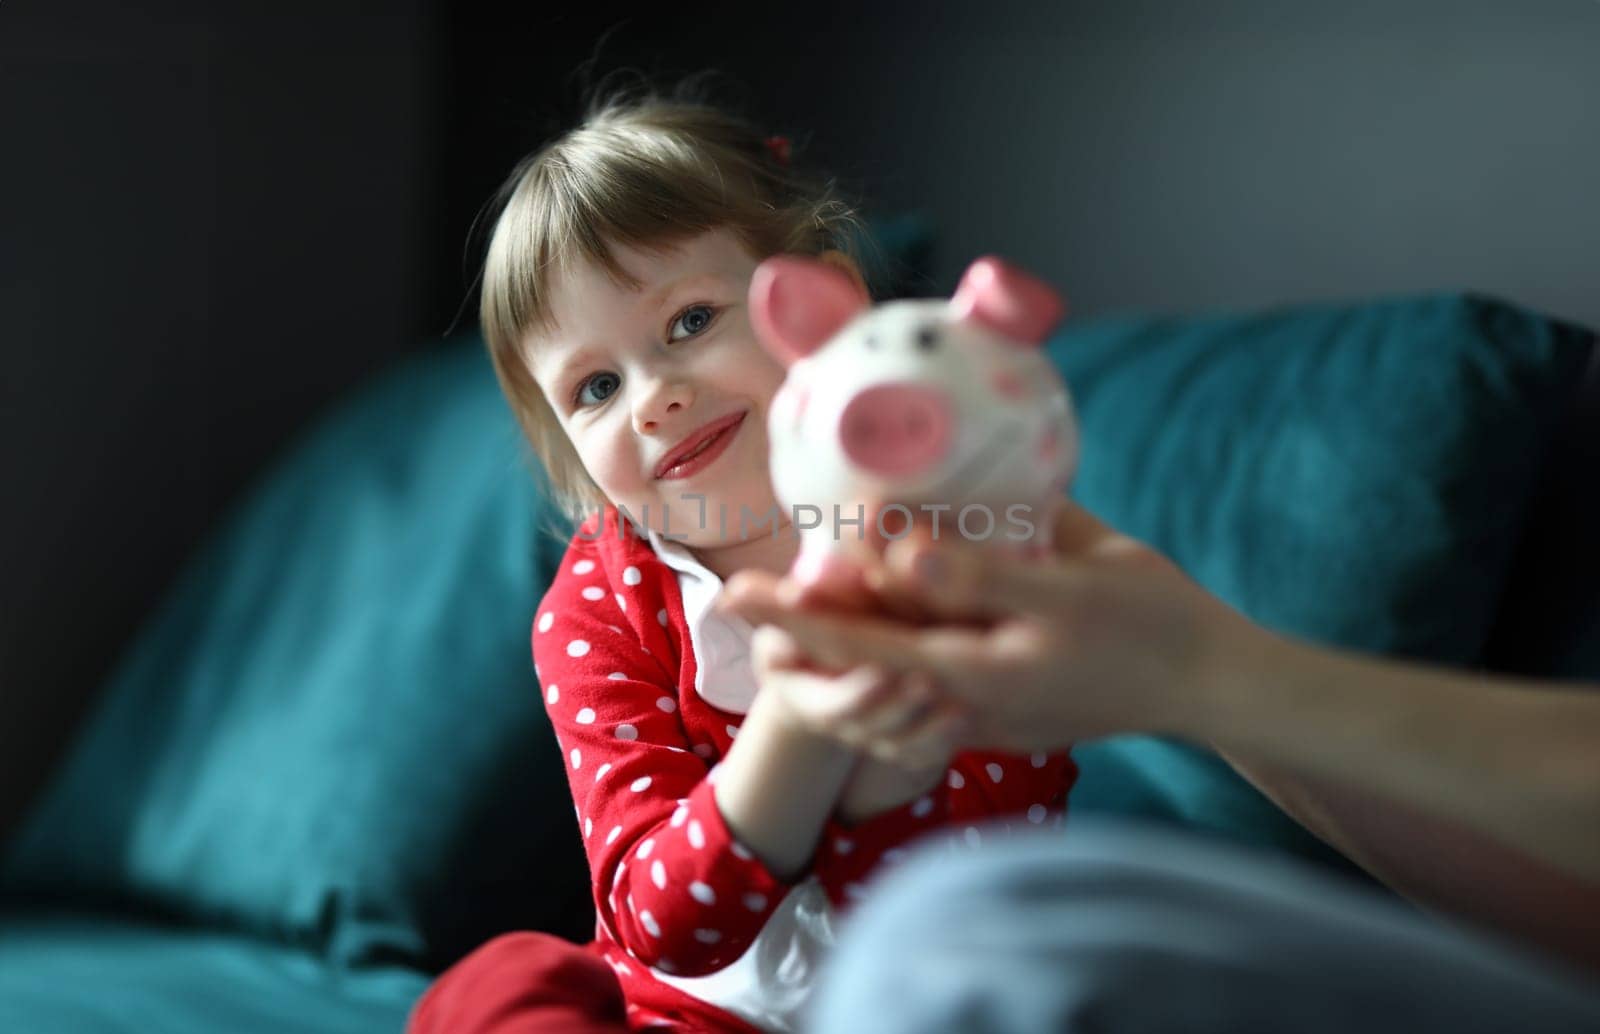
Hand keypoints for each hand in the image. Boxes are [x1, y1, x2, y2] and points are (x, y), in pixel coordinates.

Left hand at [722, 503, 1253, 751]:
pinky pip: (929, 683)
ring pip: (891, 678)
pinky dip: (895, 653)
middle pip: (862, 670)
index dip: (793, 618)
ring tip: (798, 606)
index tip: (734, 593)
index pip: (858, 646)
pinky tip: (885, 620)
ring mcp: (987, 715)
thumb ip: (979, 572)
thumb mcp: (1068, 585)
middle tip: (746, 596)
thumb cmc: (1150, 622)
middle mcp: (966, 704)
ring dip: (845, 642)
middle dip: (804, 632)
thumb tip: (895, 549)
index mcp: (973, 672)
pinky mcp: (1007, 711)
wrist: (1210, 682)